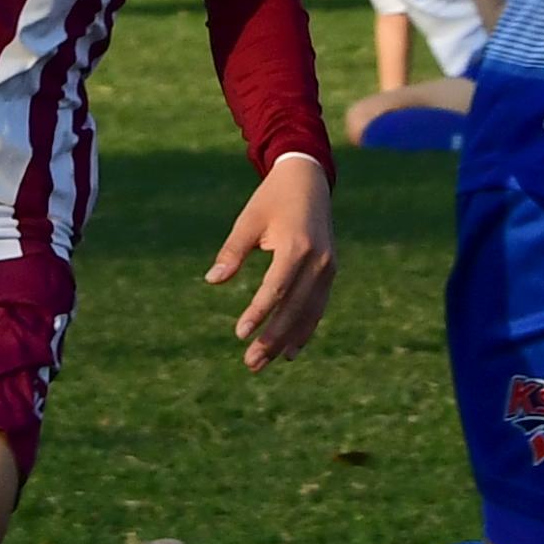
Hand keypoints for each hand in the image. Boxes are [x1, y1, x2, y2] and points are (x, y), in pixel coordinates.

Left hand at [207, 150, 338, 367]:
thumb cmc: (272, 199)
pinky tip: (289, 351)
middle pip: (295, 308)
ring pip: (308, 313)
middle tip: (250, 362)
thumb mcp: (248, 220)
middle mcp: (318, 261)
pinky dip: (304, 330)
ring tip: (263, 362)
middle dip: (272, 338)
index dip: (259, 313)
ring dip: (287, 340)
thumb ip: (232, 251)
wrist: (309, 180)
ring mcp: (328, 268)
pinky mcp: (330, 271)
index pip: (277, 289)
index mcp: (297, 246)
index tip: (240, 334)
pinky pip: (318, 307)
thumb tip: (212, 280)